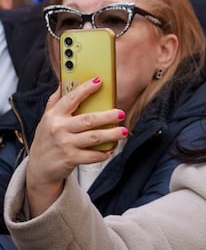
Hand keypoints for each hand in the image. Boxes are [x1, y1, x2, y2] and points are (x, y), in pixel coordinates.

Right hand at [23, 82, 127, 213]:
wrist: (38, 168)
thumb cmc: (46, 140)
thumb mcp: (46, 120)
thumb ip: (55, 102)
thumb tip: (63, 83)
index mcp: (53, 116)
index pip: (71, 99)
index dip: (85, 89)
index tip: (99, 81)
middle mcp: (58, 129)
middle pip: (88, 120)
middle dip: (107, 116)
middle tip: (121, 113)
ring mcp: (65, 145)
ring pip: (94, 137)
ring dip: (111, 134)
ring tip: (123, 131)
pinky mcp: (70, 159)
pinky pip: (92, 156)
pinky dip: (103, 153)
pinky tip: (110, 150)